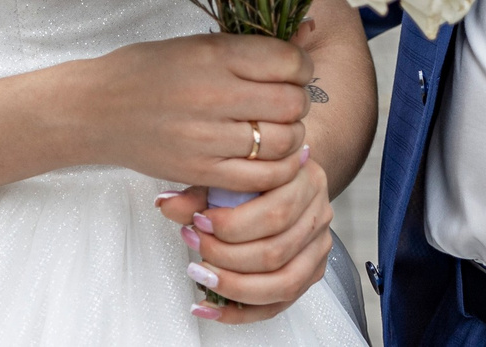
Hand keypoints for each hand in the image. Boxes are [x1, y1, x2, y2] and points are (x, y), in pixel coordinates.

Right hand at [77, 33, 309, 196]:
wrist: (96, 110)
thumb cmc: (147, 70)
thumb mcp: (198, 44)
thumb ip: (248, 48)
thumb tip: (304, 40)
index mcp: (215, 54)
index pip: (289, 62)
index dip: (301, 66)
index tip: (293, 70)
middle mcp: (214, 95)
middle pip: (293, 103)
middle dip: (299, 101)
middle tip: (285, 100)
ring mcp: (208, 138)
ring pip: (285, 142)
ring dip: (291, 135)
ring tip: (276, 129)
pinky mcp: (200, 171)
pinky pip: (262, 177)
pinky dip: (278, 169)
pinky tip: (270, 157)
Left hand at [155, 150, 335, 325]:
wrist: (285, 175)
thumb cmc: (258, 173)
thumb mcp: (230, 172)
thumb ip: (199, 191)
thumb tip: (167, 205)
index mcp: (304, 180)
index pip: (274, 213)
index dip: (232, 226)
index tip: (198, 223)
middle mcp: (317, 215)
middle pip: (276, 252)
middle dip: (226, 256)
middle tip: (196, 246)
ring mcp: (317, 247)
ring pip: (282, 283)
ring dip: (234, 286)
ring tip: (201, 274)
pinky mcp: (310, 274)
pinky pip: (278, 305)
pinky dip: (240, 313)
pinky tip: (211, 308)